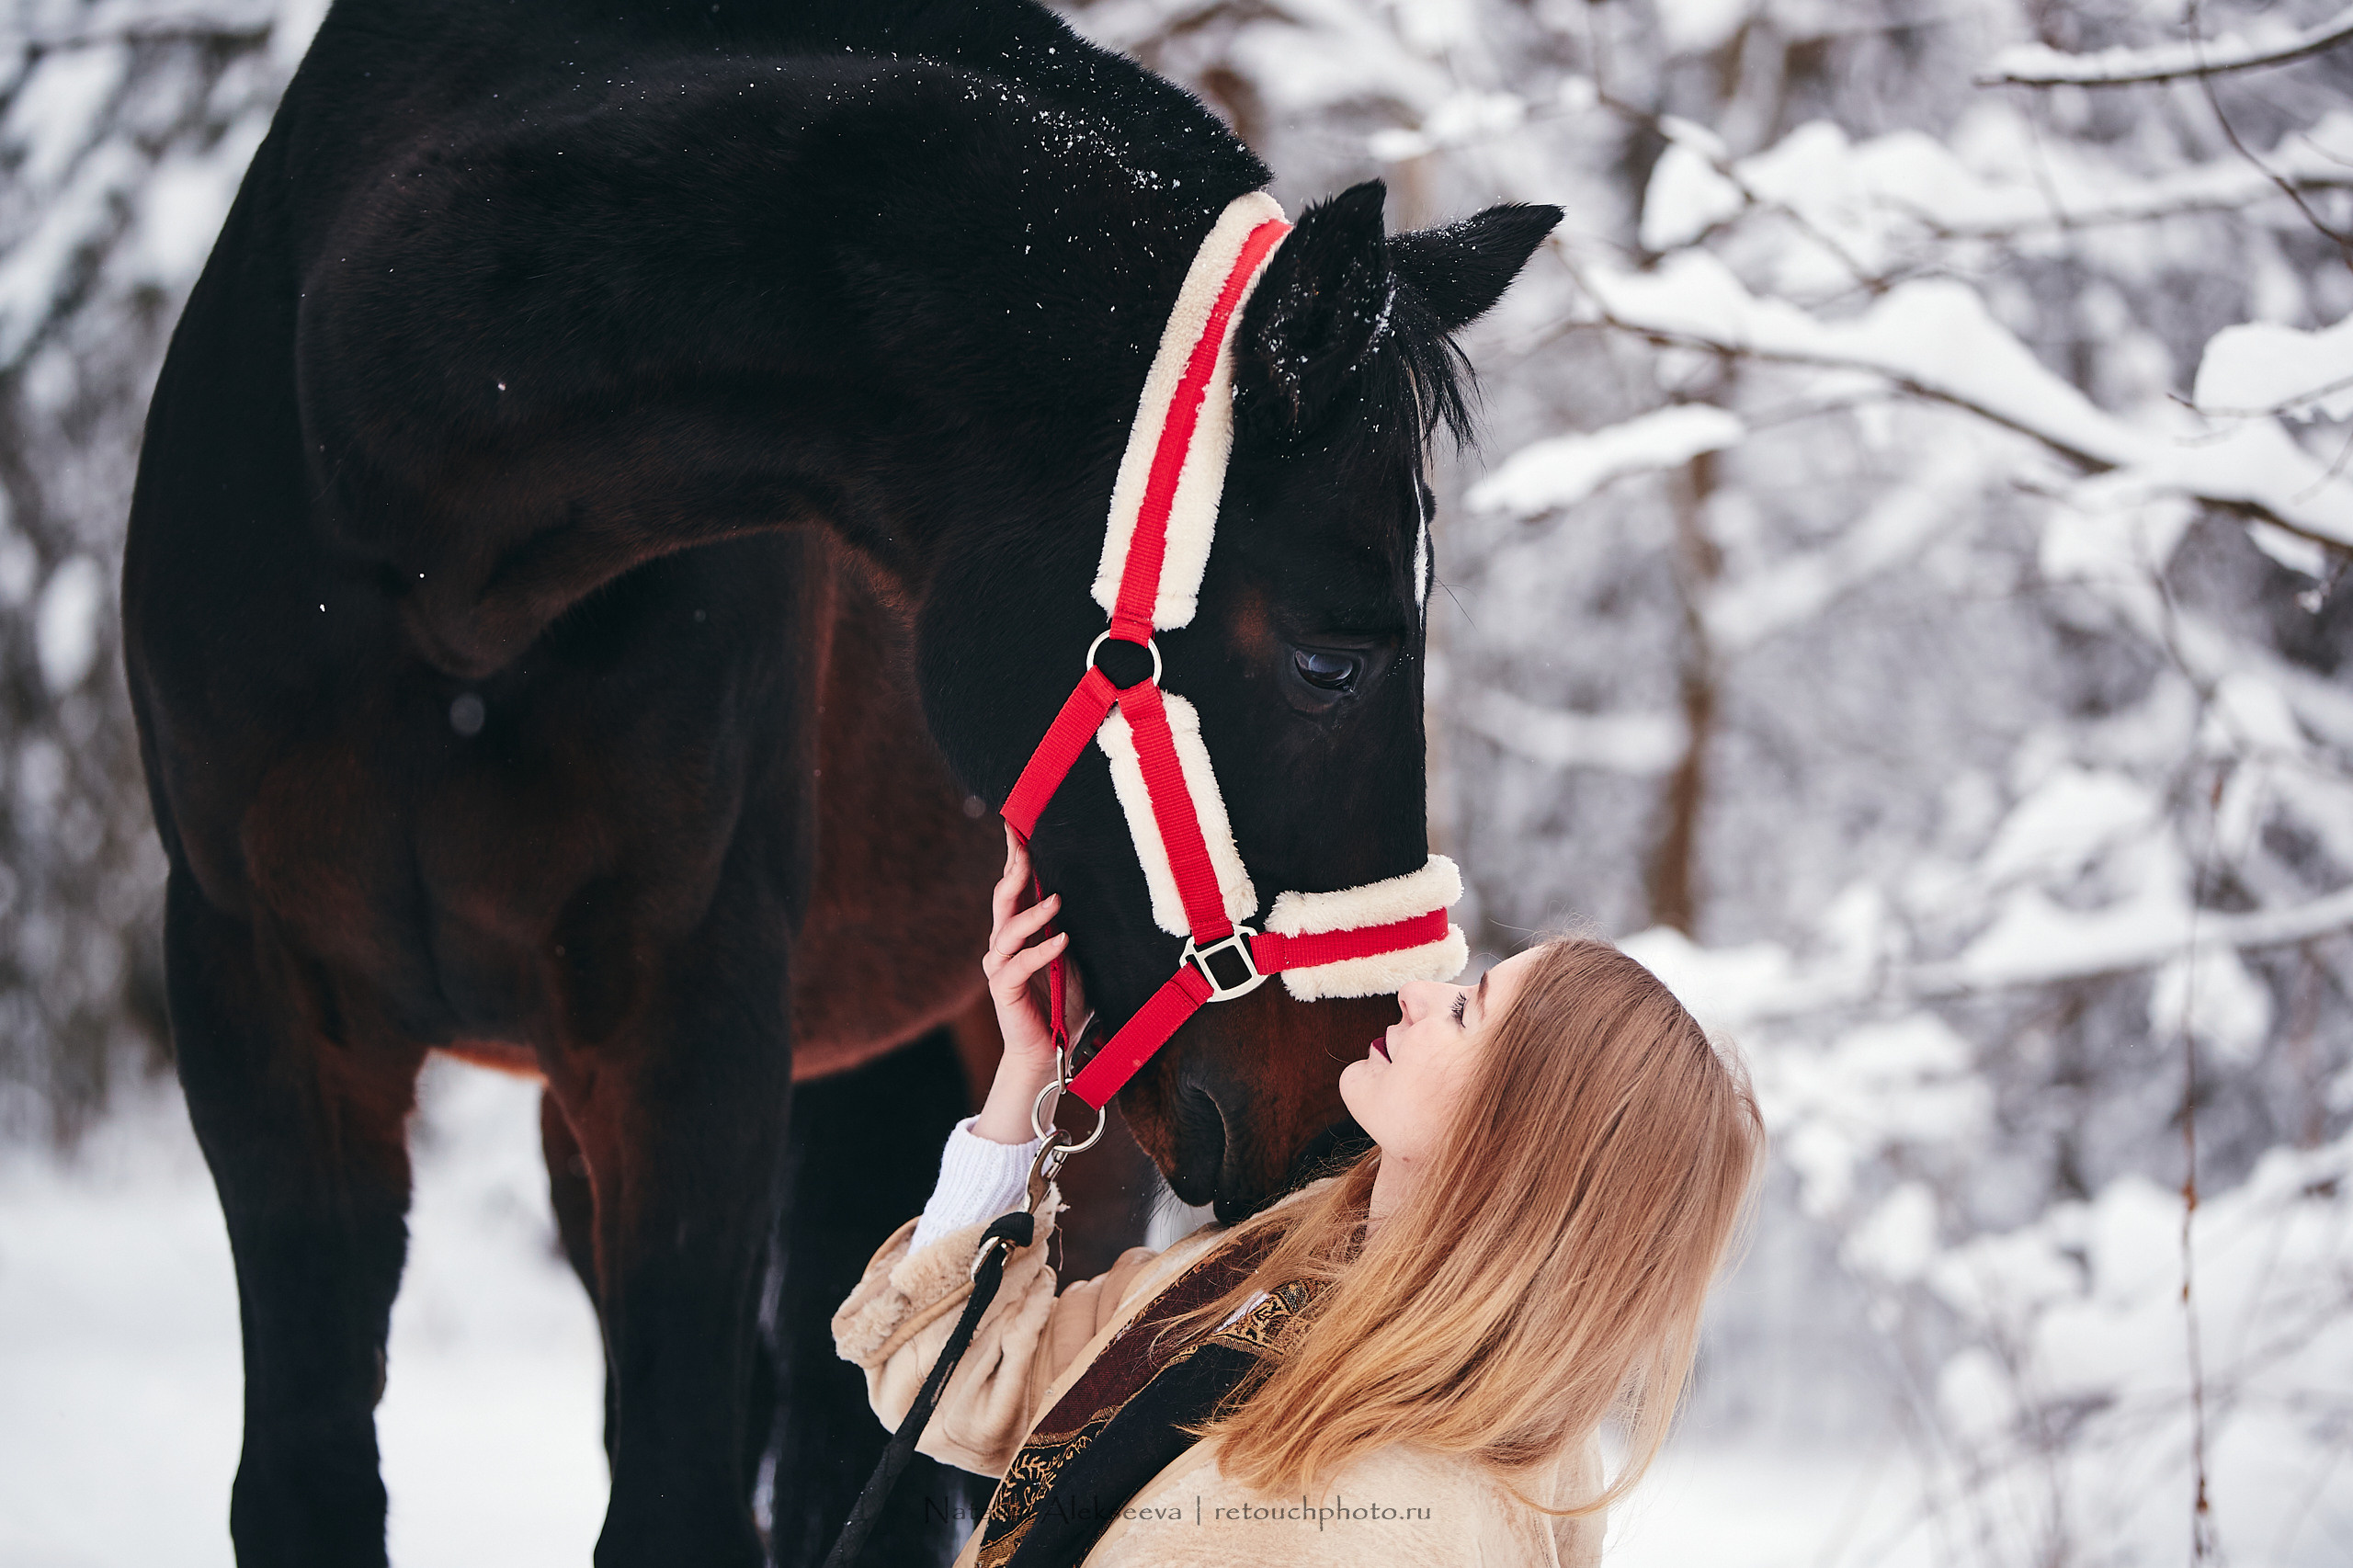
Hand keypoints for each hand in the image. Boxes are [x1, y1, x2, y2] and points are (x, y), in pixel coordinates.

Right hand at [974, 826, 1069, 1143]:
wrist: (1052, 1051)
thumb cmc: (1067, 1003)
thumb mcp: (1079, 958)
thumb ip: (1077, 929)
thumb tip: (1094, 893)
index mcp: (1019, 932)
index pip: (1015, 887)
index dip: (1015, 857)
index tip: (1019, 828)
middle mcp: (1003, 944)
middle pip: (1002, 899)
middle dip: (1014, 870)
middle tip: (1024, 845)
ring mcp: (999, 966)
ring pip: (1007, 929)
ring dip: (1032, 912)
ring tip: (1056, 899)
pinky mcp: (1003, 989)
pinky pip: (1019, 964)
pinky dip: (1040, 949)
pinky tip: (1061, 938)